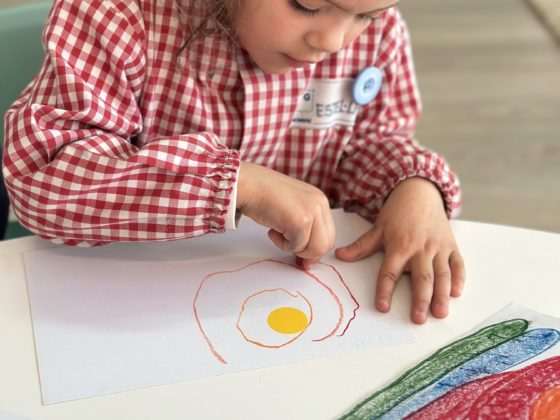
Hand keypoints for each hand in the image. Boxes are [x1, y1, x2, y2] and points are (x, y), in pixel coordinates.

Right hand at [237, 161, 335, 267]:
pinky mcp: (301, 222)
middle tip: (295, 256)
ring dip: (295, 248)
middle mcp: (320, 205)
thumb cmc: (264, 195)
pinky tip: (272, 230)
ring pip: (315, 249)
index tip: (305, 258)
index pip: (329, 233)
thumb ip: (305, 226)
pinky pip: (297, 246)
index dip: (316, 249)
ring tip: (279, 234)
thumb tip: (309, 257)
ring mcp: (312, 212)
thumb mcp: (293, 208)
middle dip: (309, 254)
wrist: (249, 184)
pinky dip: (282, 244)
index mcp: (320, 200)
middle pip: (327, 244)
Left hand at [335, 177, 464, 323]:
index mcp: (399, 245)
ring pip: (442, 274)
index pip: (390, 272)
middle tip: (419, 319)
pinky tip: (456, 293)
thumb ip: (361, 246)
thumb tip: (339, 256)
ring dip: (442, 295)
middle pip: (421, 277)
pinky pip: (458, 264)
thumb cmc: (397, 212)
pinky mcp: (451, 245)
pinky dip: (459, 278)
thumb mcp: (377, 228)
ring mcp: (438, 247)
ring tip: (440, 313)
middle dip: (421, 300)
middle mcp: (420, 248)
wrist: (420, 191)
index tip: (382, 307)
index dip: (385, 290)